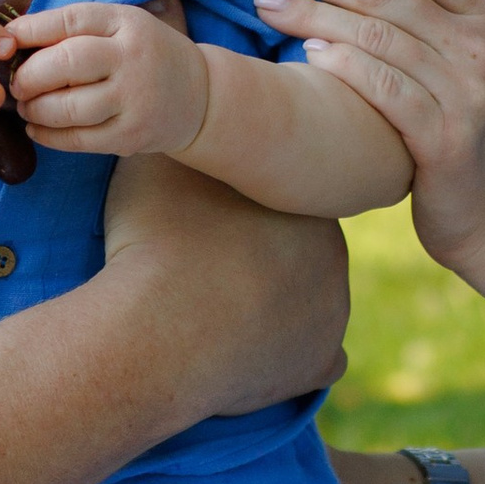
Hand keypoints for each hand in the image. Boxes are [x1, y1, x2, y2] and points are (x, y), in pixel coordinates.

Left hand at [9, 0, 210, 156]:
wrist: (200, 96)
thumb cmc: (145, 55)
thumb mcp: (122, 26)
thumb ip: (77, 28)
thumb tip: (13, 35)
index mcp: (127, 23)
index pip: (71, 20)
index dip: (31, 30)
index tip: (6, 39)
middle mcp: (132, 59)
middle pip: (66, 63)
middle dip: (29, 75)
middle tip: (15, 83)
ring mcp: (134, 100)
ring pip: (68, 108)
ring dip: (35, 109)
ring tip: (25, 106)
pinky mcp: (131, 136)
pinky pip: (78, 140)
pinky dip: (49, 136)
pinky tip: (37, 128)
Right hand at [100, 150, 348, 416]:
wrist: (157, 328)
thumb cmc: (151, 235)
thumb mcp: (152, 161)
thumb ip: (173, 140)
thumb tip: (165, 120)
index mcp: (300, 197)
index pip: (279, 197)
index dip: (241, 208)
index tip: (207, 219)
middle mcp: (333, 249)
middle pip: (299, 248)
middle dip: (264, 253)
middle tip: (210, 264)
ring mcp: (333, 310)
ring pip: (309, 300)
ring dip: (275, 305)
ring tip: (219, 311)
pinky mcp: (319, 363)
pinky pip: (319, 360)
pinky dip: (291, 358)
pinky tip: (255, 353)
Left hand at [244, 0, 484, 274]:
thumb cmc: (455, 136)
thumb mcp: (454, 67)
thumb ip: (417, 21)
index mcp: (480, 15)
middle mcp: (479, 44)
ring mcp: (468, 91)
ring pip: (377, 34)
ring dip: (311, 11)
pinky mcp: (448, 139)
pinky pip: (386, 89)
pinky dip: (344, 65)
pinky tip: (304, 52)